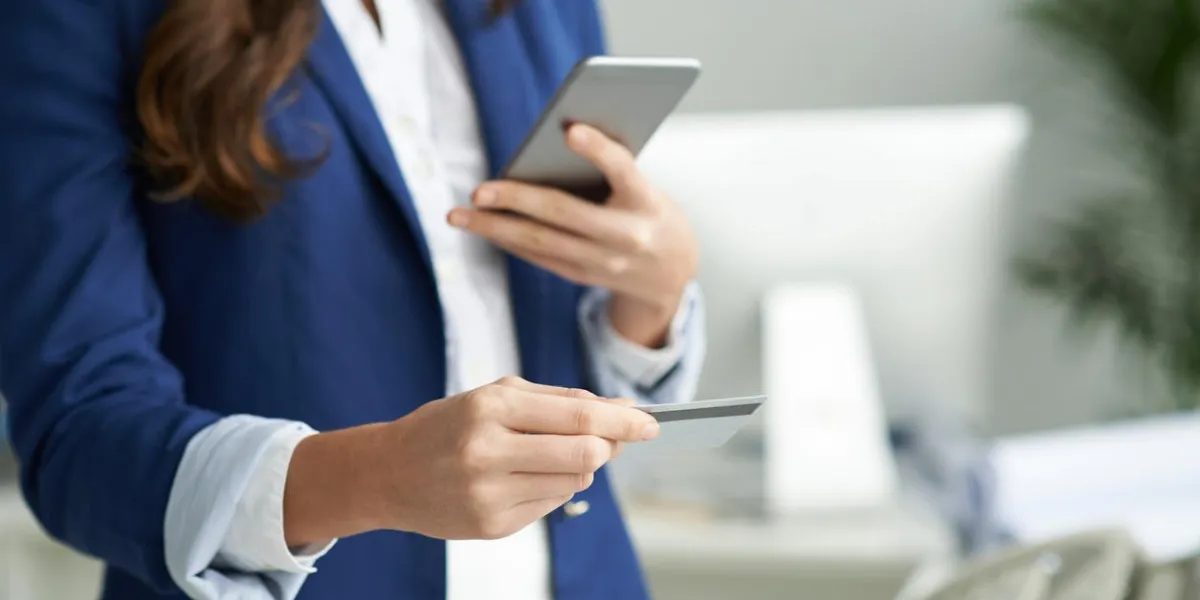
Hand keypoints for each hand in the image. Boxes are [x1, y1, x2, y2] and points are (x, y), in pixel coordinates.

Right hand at [282, 376, 658, 544]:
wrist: (387, 473)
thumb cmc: (447, 426)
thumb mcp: (495, 395)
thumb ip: (558, 401)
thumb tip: (619, 410)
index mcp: (492, 407)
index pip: (580, 417)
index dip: (624, 421)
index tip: (651, 422)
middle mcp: (489, 450)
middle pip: (585, 454)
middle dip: (609, 446)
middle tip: (614, 439)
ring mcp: (489, 493)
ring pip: (573, 482)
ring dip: (579, 466)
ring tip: (551, 454)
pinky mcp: (490, 526)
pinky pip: (550, 505)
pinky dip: (553, 488)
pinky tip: (526, 477)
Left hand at [447, 124, 698, 344]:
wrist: (671, 271)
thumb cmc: (648, 210)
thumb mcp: (643, 186)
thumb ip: (608, 169)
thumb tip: (546, 147)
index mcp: (646, 201)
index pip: (623, 170)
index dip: (598, 150)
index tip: (570, 129)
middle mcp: (626, 236)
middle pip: (564, 214)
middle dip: (517, 200)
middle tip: (478, 190)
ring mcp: (604, 262)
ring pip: (541, 242)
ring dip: (495, 229)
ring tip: (459, 216)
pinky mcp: (584, 276)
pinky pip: (539, 257)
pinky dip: (509, 241)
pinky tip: (484, 227)